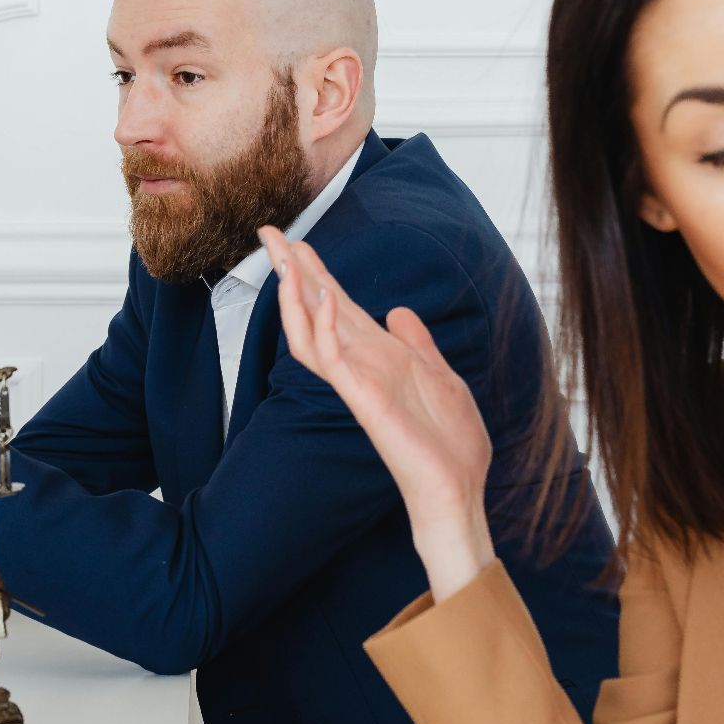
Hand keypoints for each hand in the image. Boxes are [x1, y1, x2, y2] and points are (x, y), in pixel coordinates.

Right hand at [260, 227, 497, 600]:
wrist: (456, 491)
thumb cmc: (450, 445)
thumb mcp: (442, 377)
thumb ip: (418, 344)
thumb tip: (399, 312)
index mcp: (380, 356)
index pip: (338, 305)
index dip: (316, 271)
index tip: (294, 240)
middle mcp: (363, 364)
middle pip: (316, 308)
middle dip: (293, 270)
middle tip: (267, 232)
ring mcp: (358, 382)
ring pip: (311, 331)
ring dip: (296, 294)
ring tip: (285, 257)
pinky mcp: (362, 400)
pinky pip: (334, 359)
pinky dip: (324, 327)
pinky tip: (322, 298)